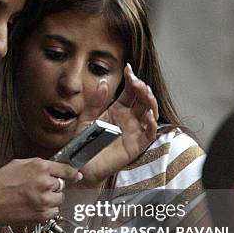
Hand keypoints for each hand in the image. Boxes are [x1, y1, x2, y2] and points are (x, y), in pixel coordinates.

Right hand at [0, 158, 80, 225]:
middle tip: (39, 188)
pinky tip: (34, 206)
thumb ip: (37, 164)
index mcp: (40, 167)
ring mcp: (44, 200)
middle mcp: (45, 182)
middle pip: (62, 184)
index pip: (66, 170)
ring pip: (59, 198)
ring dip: (51, 198)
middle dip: (53, 186)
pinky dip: (47, 209)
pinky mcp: (42, 214)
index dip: (73, 173)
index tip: (77, 176)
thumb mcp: (18, 164)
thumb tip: (52, 166)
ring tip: (35, 198)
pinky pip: (54, 211)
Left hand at [79, 63, 157, 187]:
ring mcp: (135, 131)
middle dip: (141, 87)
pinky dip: (151, 123)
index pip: (130, 92)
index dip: (132, 80)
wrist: (81, 163)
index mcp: (118, 109)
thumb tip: (103, 82)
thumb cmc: (84, 142)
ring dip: (150, 100)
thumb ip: (95, 102)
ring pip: (150, 112)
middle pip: (142, 99)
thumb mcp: (86, 118)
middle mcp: (129, 118)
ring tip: (144, 90)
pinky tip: (148, 114)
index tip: (128, 69)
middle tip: (135, 79)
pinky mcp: (137, 145)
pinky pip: (149, 133)